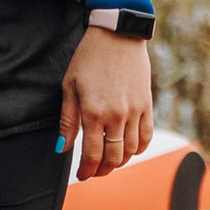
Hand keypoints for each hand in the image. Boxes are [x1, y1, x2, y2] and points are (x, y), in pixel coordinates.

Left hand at [60, 19, 154, 182]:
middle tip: (94, 171)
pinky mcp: (147, 104)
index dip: (86, 170)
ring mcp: (134, 111)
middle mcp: (116, 115)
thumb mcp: (70, 86)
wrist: (118, 35)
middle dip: (102, 170)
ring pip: (130, 150)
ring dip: (119, 161)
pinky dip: (138, 148)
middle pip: (113, 158)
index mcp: (94, 112)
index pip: (92, 155)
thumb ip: (68, 120)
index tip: (82, 175)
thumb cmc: (89, 58)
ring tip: (109, 161)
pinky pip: (146, 136)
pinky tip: (128, 149)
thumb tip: (62, 148)